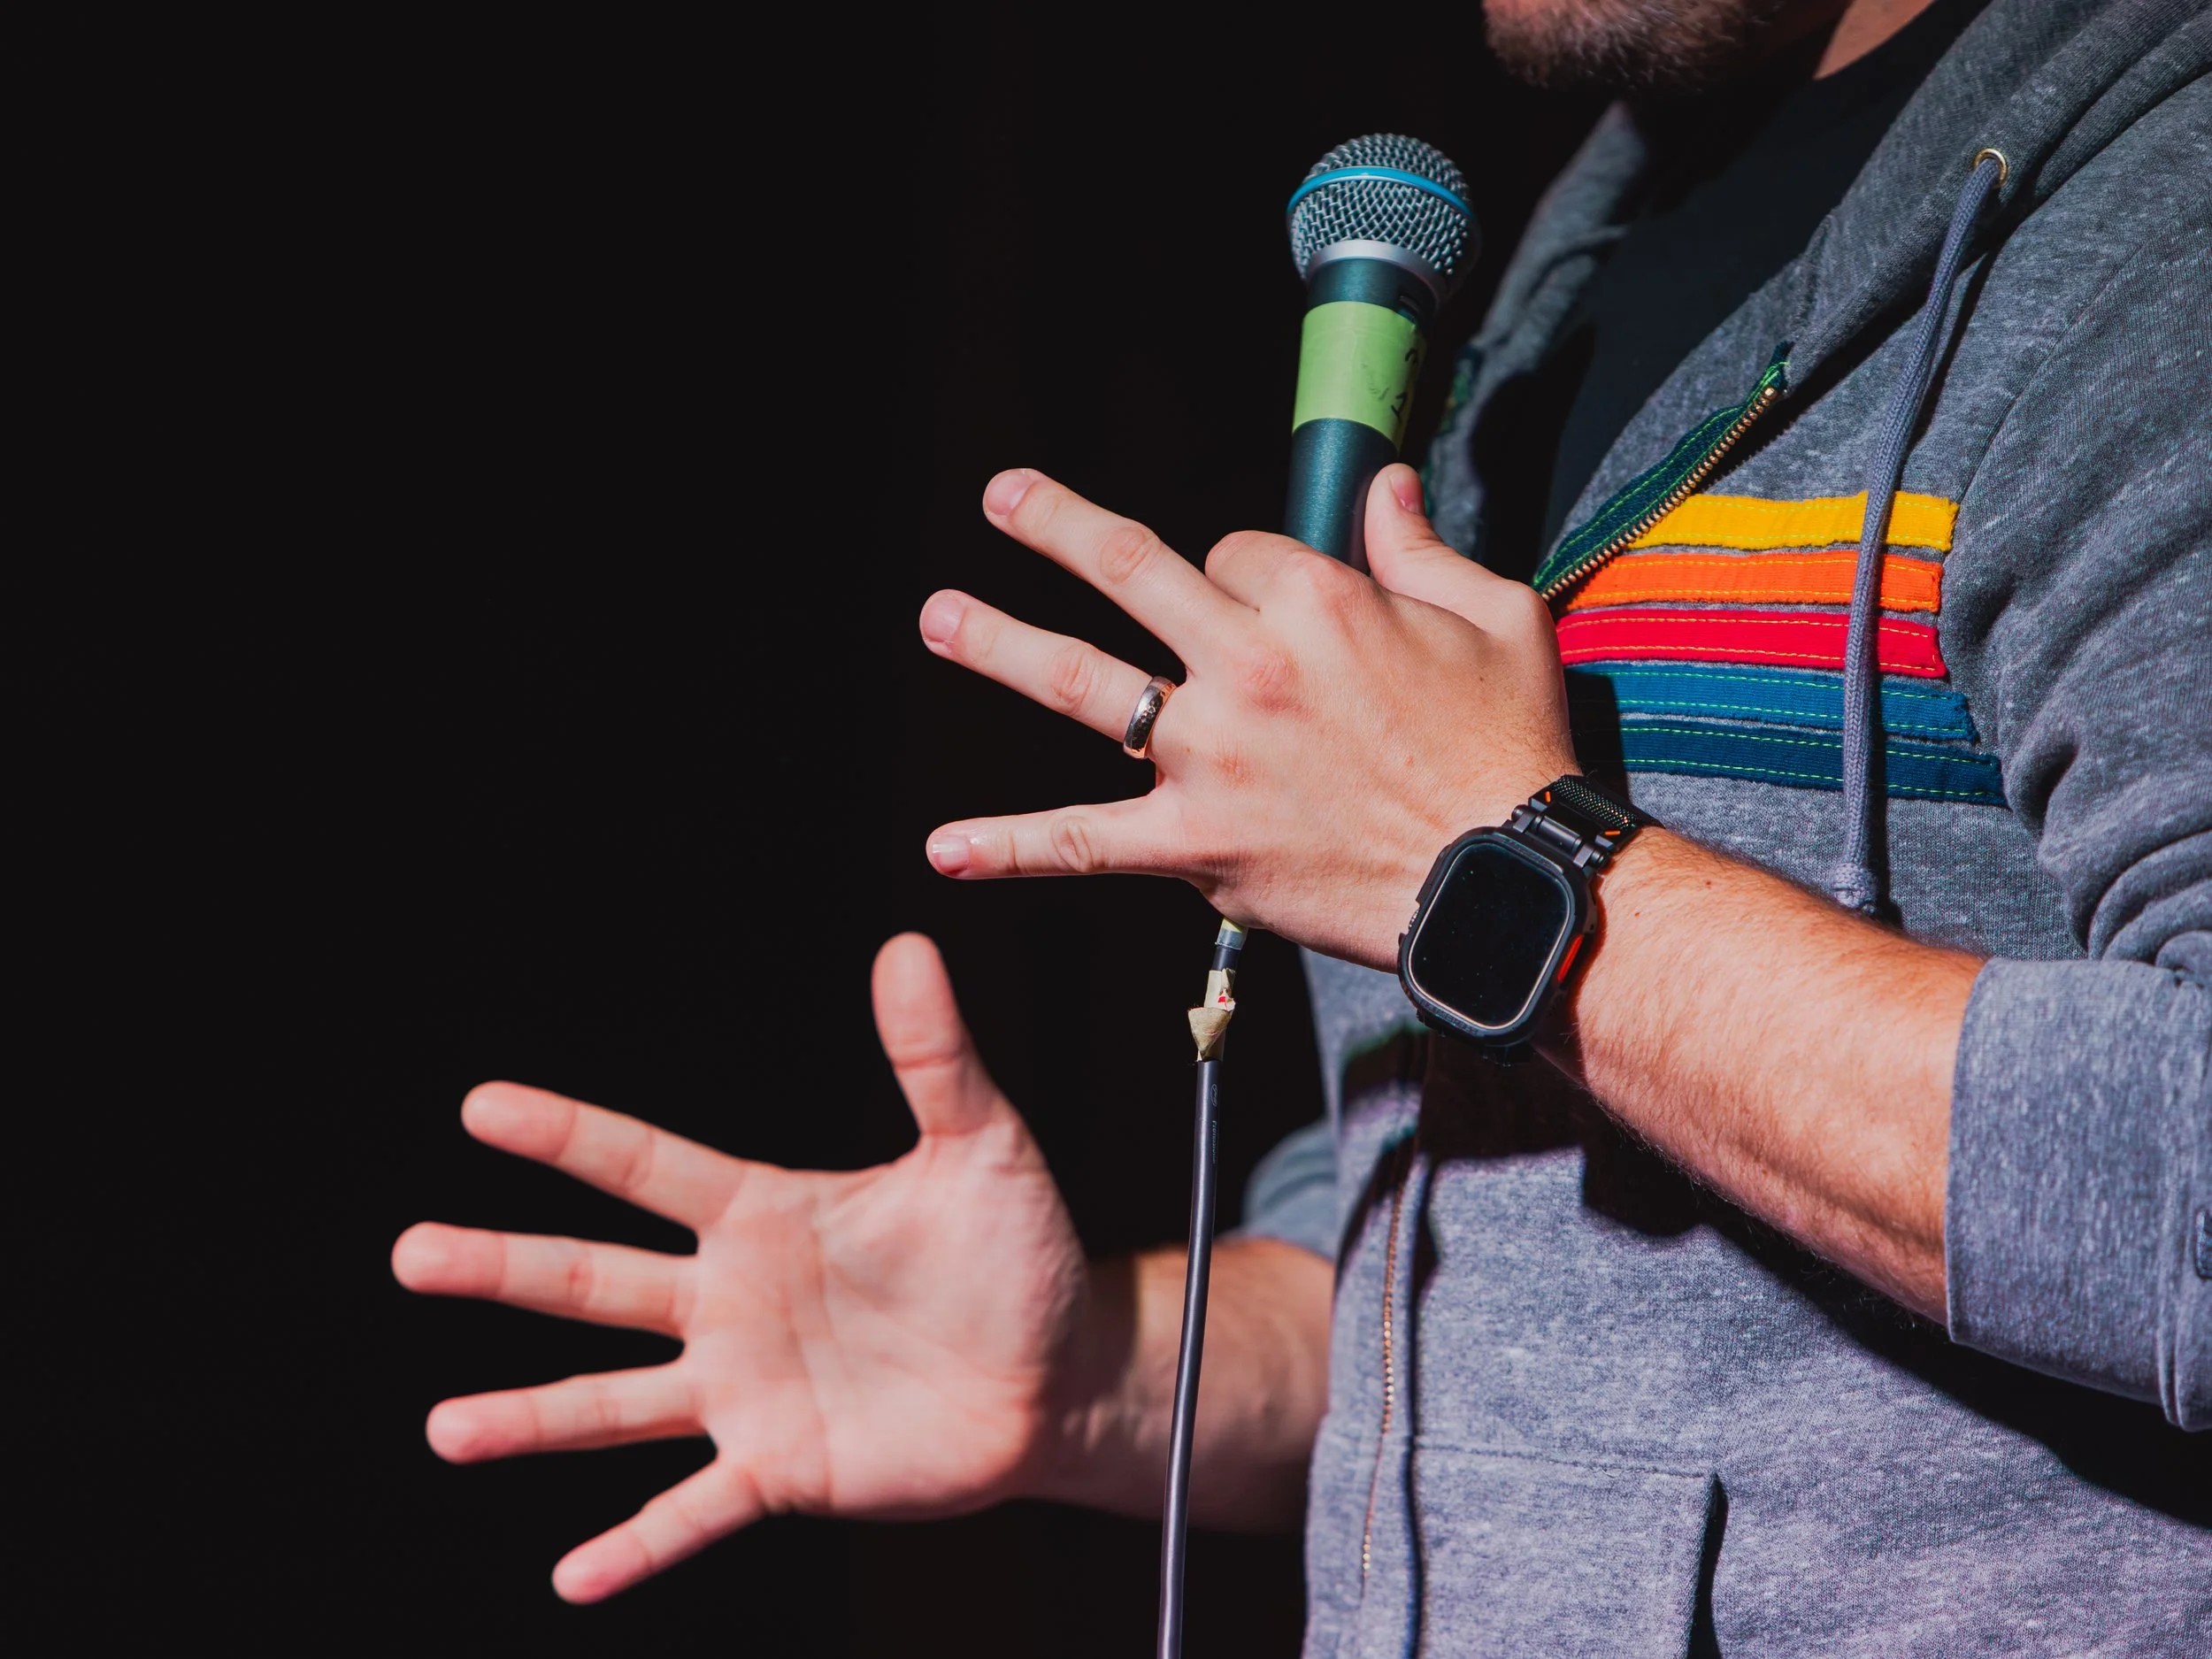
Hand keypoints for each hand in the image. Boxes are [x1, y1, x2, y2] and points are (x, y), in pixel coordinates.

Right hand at [392, 934, 1090, 1601]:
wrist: (1059, 1372)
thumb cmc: (1016, 1253)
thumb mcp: (979, 1145)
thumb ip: (932, 1055)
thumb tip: (910, 944)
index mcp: (764, 1214)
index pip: (646, 1166)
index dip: (568, 1136)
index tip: (482, 1107)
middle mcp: (732, 1300)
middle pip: (595, 1280)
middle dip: (503, 1264)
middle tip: (412, 1252)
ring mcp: (746, 1389)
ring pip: (614, 1402)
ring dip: (531, 1418)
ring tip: (447, 1428)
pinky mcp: (781, 1469)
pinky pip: (694, 1511)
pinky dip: (638, 1545)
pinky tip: (575, 1575)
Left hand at [918, 464, 1576, 968]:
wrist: (1504, 879)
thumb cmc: (1508, 746)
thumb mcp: (1495, 614)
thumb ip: (1423, 544)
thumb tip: (1385, 484)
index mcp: (1316, 600)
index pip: (1234, 554)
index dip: (1239, 571)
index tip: (1258, 603)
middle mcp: (1247, 665)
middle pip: (1128, 573)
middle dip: (1056, 527)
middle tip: (1002, 499)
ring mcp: (1211, 755)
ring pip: (1082, 682)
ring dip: (1000, 643)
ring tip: (939, 617)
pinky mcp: (1197, 843)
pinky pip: (1085, 841)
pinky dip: (1009, 848)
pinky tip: (944, 850)